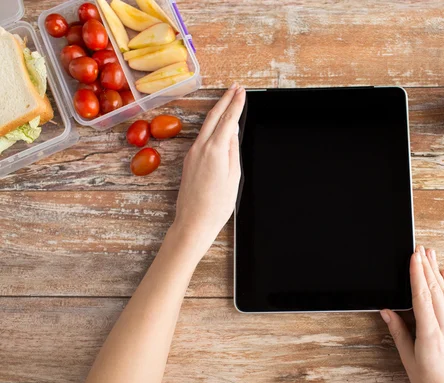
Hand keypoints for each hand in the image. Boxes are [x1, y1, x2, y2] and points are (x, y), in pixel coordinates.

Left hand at [173, 83, 245, 241]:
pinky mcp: (189, 160)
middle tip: (236, 88)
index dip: (236, 103)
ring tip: (228, 100)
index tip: (242, 92)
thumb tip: (233, 132)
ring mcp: (193, 152)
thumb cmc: (217, 205)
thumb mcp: (234, 176)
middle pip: (214, 115)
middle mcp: (201, 147)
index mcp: (215, 150)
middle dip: (225, 99)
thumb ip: (233, 150)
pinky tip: (218, 124)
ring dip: (218, 110)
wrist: (194, 221)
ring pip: (207, 124)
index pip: (228, 120)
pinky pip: (202, 136)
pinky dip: (212, 125)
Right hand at [380, 246, 443, 382]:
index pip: (423, 297)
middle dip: (427, 268)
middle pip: (436, 291)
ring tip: (432, 256)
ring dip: (438, 274)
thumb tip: (387, 311)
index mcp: (430, 336)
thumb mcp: (409, 361)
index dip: (418, 275)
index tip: (414, 257)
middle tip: (421, 249)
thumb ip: (399, 333)